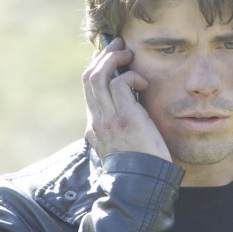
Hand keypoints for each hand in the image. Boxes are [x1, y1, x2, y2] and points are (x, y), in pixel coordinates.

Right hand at [82, 37, 170, 161]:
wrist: (144, 186)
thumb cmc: (143, 168)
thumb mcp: (127, 146)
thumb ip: (123, 128)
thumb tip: (135, 108)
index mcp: (96, 128)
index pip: (89, 90)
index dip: (98, 69)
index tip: (111, 58)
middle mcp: (97, 122)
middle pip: (88, 78)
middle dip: (102, 56)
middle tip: (118, 45)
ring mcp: (108, 119)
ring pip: (98, 76)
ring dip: (114, 59)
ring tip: (129, 54)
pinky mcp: (124, 117)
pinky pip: (120, 83)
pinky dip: (131, 76)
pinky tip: (144, 84)